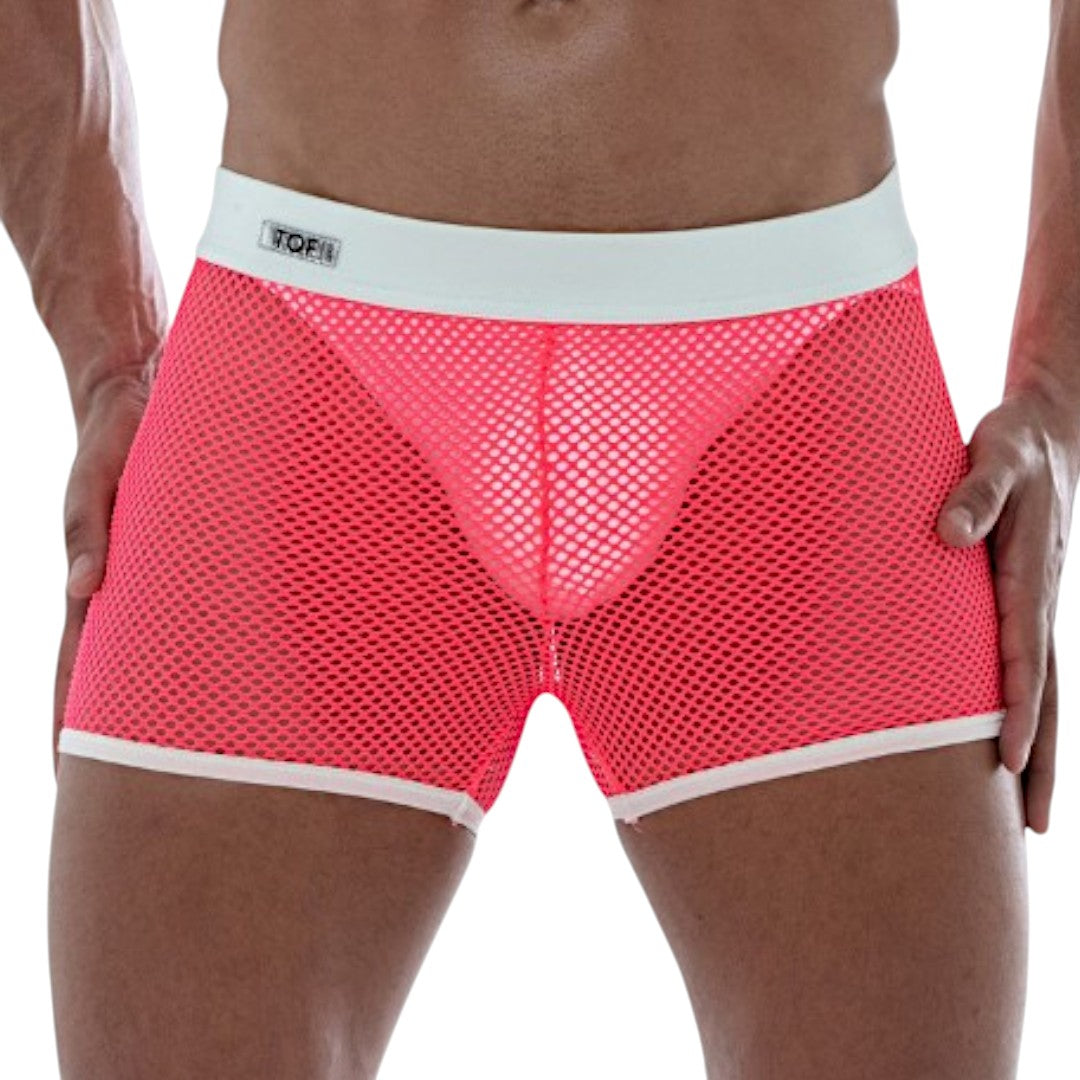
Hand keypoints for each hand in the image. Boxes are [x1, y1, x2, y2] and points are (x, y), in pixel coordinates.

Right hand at [53, 360, 156, 774]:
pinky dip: (189, 654)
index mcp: (95, 585)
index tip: (71, 781)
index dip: (74, 727)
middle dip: (117, 737)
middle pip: (114, 682)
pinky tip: (213, 682)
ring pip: (150, 658)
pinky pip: (182, 617)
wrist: (136, 394)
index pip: (79, 674)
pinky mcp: (178, 557)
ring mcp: (149, 580)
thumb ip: (86, 532)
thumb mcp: (94, 482)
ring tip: (176, 763)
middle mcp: (122, 593)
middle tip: (129, 800)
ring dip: (154, 707)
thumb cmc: (113, 438)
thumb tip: (83, 589)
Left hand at [936, 382, 1078, 832]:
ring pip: (1043, 691)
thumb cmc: (1015, 446)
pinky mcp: (1025, 603)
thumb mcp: (996, 456)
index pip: (1025, 658)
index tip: (1009, 761)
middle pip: (1047, 695)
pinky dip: (1026, 712)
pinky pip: (1028, 669)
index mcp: (1031, 576)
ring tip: (1029, 813)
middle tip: (1035, 828)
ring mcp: (1038, 607)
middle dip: (1042, 760)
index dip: (1016, 711)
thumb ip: (974, 493)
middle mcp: (1041, 602)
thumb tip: (946, 533)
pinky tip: (1007, 744)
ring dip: (1040, 750)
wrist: (1048, 435)